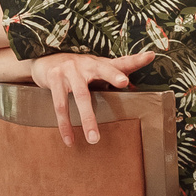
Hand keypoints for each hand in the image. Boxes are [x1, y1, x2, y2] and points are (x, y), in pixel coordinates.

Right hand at [30, 51, 157, 146]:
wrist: (45, 60)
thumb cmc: (78, 69)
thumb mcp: (97, 68)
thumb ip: (118, 72)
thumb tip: (140, 79)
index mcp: (99, 63)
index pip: (121, 61)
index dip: (135, 59)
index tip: (149, 56)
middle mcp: (85, 63)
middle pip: (102, 70)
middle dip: (112, 76)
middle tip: (125, 83)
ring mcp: (68, 70)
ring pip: (80, 95)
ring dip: (87, 118)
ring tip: (94, 139)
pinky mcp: (54, 79)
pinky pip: (60, 105)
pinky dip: (64, 125)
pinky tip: (69, 140)